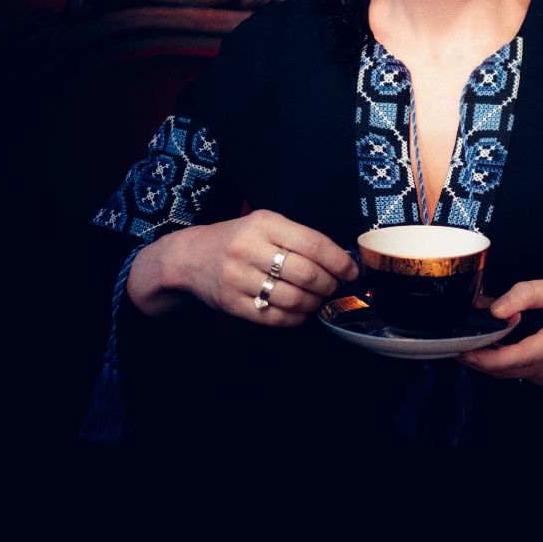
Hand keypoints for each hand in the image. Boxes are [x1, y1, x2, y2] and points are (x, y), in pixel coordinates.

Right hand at [126, 209, 359, 324]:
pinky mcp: (231, 303)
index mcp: (264, 223)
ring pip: (292, 298)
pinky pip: (273, 317)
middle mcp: (250, 248)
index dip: (339, 261)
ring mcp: (238, 277)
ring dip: (314, 303)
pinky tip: (300, 312)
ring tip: (317, 300)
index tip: (352, 271)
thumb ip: (298, 238)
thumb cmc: (238, 239)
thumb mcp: (265, 224)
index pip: (314, 244)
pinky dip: (295, 318)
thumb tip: (340, 259)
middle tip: (334, 287)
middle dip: (329, 285)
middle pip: (306, 274)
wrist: (190, 257)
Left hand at [460, 278, 542, 387]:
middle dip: (476, 358)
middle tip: (454, 340)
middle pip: (503, 371)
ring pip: (509, 373)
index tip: (459, 347)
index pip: (509, 360)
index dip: (480, 356)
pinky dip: (503, 360)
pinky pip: (519, 372)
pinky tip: (494, 343)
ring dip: (488, 359)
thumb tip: (496, 309)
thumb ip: (525, 294)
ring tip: (471, 338)